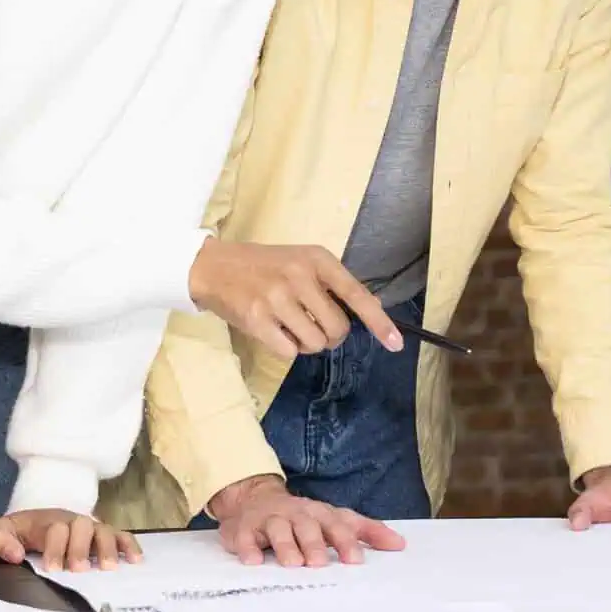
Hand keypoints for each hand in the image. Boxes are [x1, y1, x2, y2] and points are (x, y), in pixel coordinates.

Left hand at [0, 509, 140, 572]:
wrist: (37, 524)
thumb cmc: (20, 533)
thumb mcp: (1, 532)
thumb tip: (15, 556)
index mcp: (47, 522)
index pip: (56, 529)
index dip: (55, 547)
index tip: (52, 568)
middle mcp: (73, 522)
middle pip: (83, 527)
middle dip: (81, 548)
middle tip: (79, 569)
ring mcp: (91, 528)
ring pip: (104, 531)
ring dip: (107, 548)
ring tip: (109, 569)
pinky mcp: (104, 536)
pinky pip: (121, 536)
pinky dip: (130, 545)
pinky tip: (135, 560)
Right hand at [187, 236, 400, 359]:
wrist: (214, 266)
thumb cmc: (265, 266)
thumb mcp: (302, 261)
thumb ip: (334, 283)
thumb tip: (373, 308)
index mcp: (317, 259)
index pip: (357, 295)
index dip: (379, 322)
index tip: (395, 343)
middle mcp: (299, 276)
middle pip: (337, 328)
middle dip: (330, 335)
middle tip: (312, 324)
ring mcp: (277, 298)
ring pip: (315, 343)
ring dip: (307, 343)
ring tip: (290, 325)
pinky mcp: (257, 319)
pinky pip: (290, 352)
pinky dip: (287, 349)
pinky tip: (274, 330)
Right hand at [206, 474, 406, 567]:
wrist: (255, 499)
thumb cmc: (303, 517)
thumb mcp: (335, 519)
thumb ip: (367, 532)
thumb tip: (400, 545)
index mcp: (321, 514)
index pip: (338, 525)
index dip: (346, 542)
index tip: (355, 560)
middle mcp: (298, 514)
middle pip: (308, 527)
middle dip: (315, 544)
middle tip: (320, 564)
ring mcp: (271, 520)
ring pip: (279, 530)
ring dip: (286, 546)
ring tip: (293, 564)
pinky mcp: (246, 528)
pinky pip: (246, 538)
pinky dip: (249, 548)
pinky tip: (253, 560)